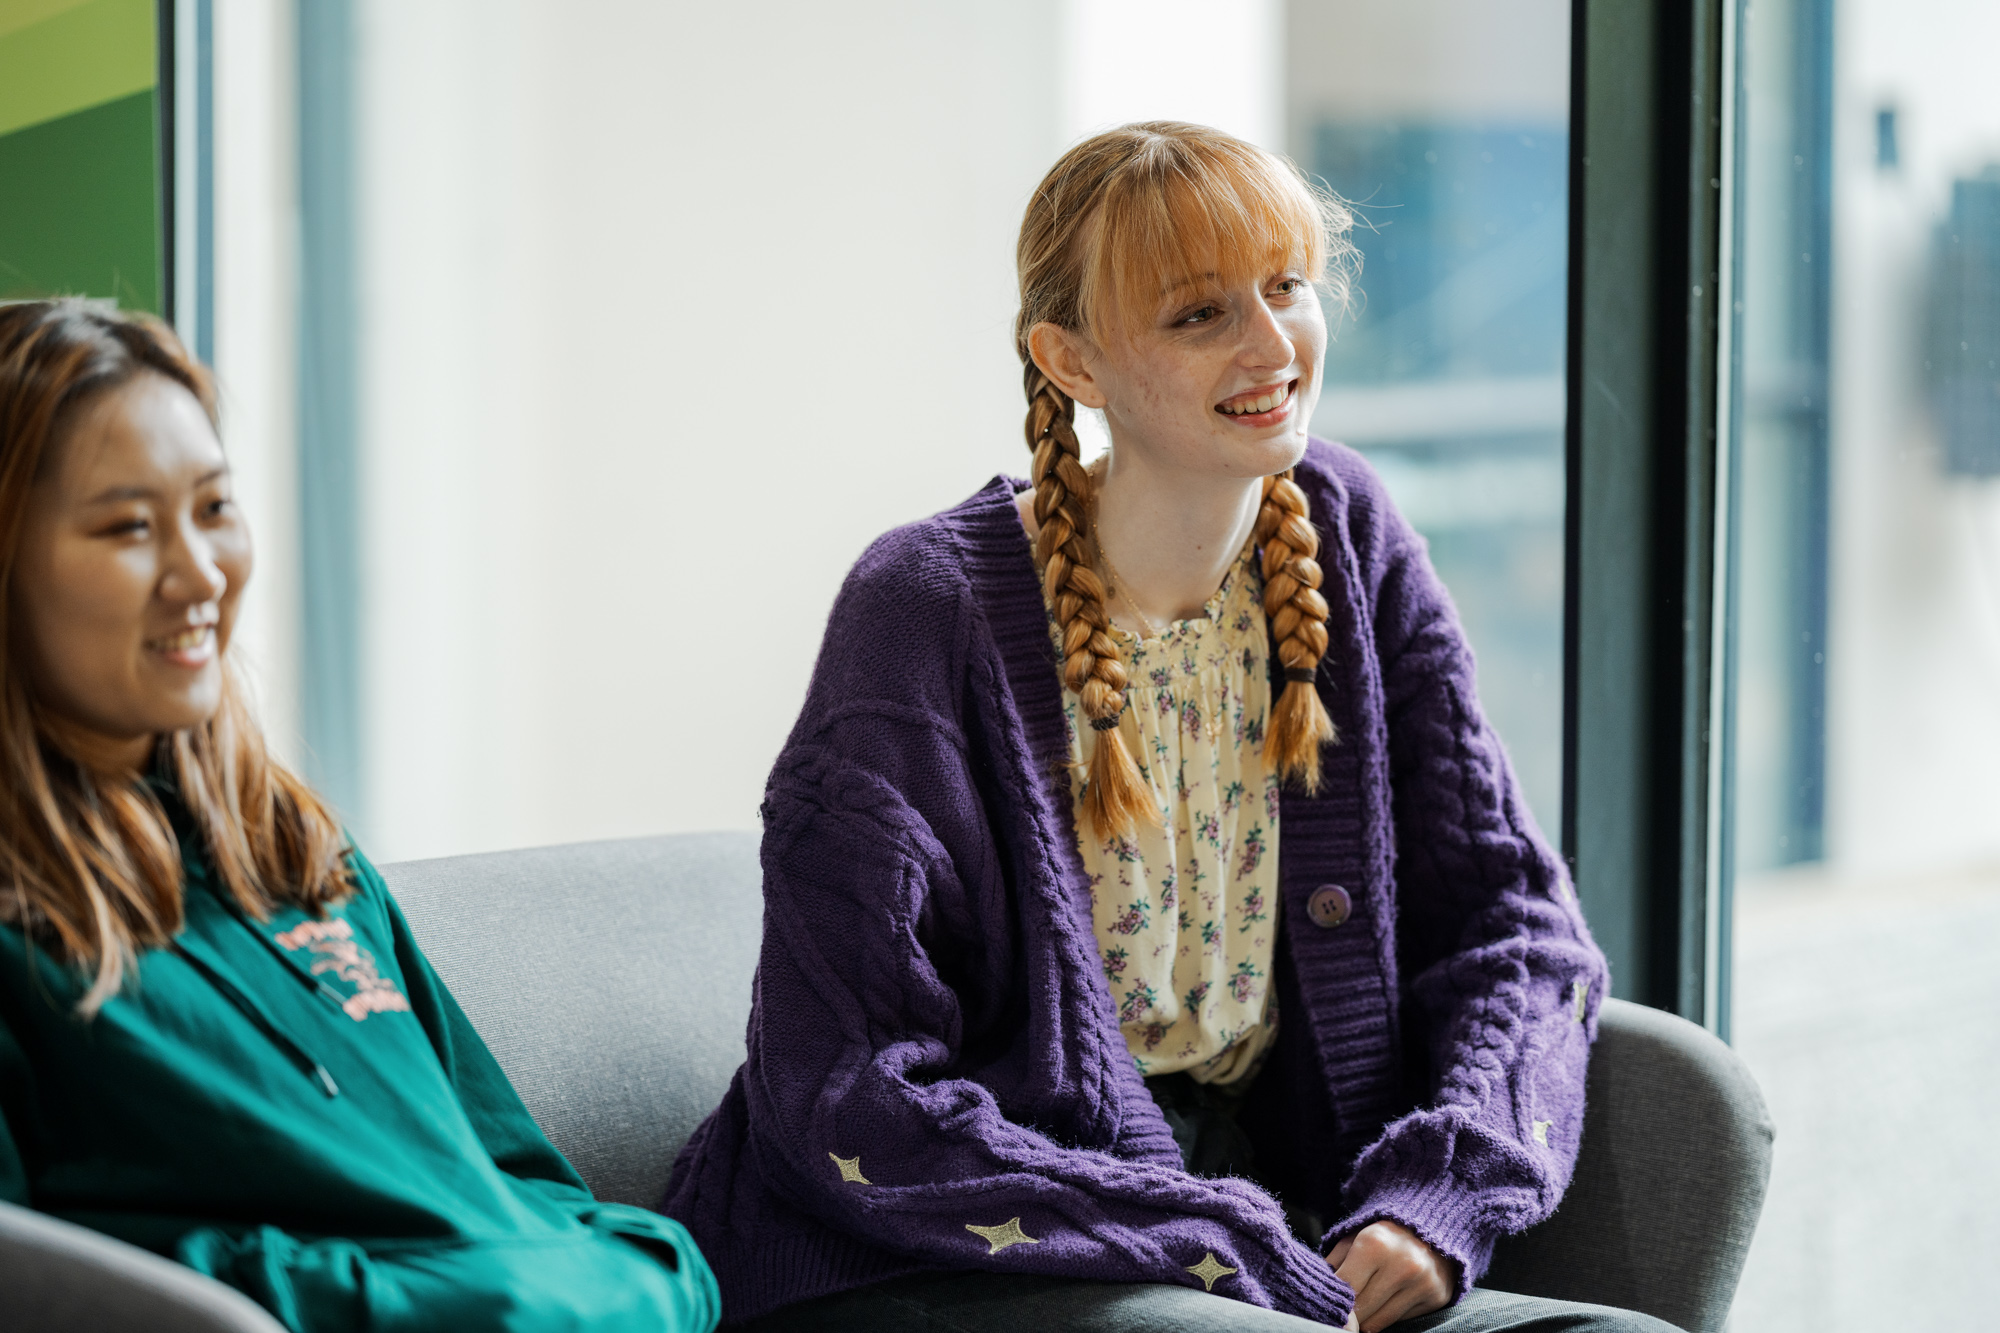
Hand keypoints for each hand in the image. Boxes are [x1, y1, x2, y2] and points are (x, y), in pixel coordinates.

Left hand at [1326, 1219, 1457, 1331]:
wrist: (1431, 1230)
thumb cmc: (1384, 1236)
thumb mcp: (1354, 1237)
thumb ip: (1334, 1262)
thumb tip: (1319, 1289)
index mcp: (1375, 1244)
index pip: (1345, 1287)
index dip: (1336, 1296)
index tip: (1332, 1298)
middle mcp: (1402, 1265)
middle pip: (1360, 1309)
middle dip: (1350, 1310)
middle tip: (1347, 1306)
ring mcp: (1422, 1283)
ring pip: (1378, 1322)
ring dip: (1367, 1318)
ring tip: (1365, 1305)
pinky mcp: (1436, 1298)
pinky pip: (1400, 1321)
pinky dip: (1388, 1316)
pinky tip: (1388, 1301)